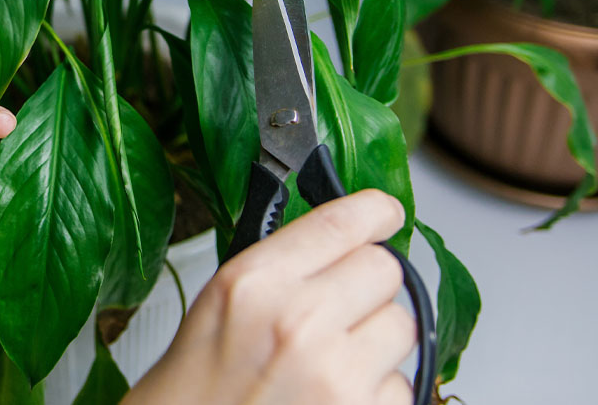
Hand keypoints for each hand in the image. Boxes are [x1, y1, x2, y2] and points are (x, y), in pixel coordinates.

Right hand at [126, 190, 414, 404]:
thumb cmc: (195, 387)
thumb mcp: (221, 302)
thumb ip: (281, 267)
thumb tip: (342, 242)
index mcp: (254, 282)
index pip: (341, 222)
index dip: (374, 211)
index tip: (385, 213)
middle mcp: (297, 321)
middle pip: (384, 268)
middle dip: (368, 285)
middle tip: (339, 309)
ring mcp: (334, 372)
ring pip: (401, 324)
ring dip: (376, 339)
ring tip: (331, 359)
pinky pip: (401, 381)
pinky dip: (377, 388)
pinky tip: (334, 394)